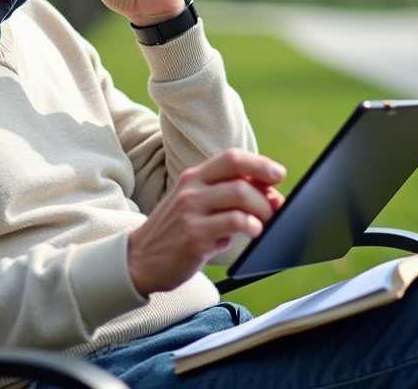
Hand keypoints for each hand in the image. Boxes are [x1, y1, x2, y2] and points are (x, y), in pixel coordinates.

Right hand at [126, 149, 285, 295]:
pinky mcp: (194, 235)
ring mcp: (191, 210)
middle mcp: (191, 189)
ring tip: (265, 224)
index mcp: (194, 177)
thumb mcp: (196, 207)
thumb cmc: (176, 234)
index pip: (231, 158)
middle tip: (277, 208)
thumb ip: (227, 199)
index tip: (278, 174)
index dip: (259, 163)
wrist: (139, 260)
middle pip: (239, 173)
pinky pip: (234, 222)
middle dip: (266, 190)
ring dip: (262, 210)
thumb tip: (269, 197)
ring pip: (240, 195)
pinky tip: (254, 233)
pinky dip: (252, 226)